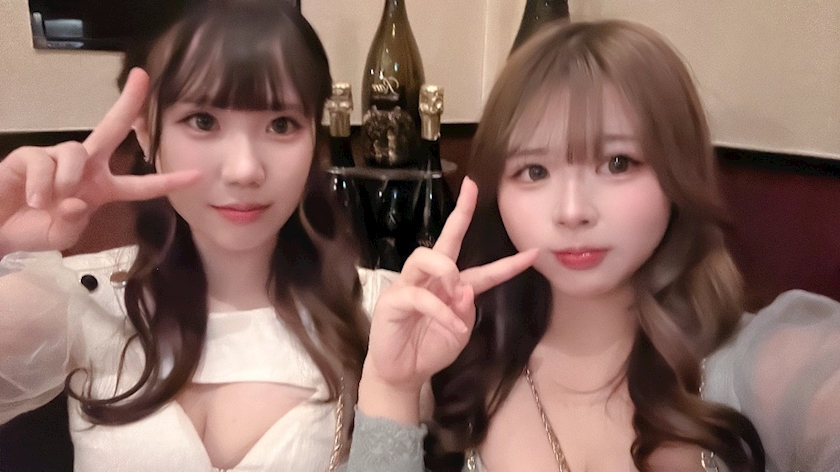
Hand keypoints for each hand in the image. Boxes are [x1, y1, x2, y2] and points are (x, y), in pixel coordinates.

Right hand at [0, 69, 198, 255]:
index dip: (167, 181)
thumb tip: (76, 200)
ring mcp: (57, 158)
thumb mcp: (63, 234)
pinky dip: (41, 184)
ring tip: (49, 201)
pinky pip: (43, 162)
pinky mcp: (29, 156)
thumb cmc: (34, 229)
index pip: (140, 184)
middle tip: (142, 78)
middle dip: (127, 103)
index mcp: (102, 188)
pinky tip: (33, 198)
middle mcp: (84, 167)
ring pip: (77, 153)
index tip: (196, 175)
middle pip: (110, 129)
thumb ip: (75, 221)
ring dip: (67, 179)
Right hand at [359, 177, 537, 423]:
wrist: (402, 373)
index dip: (509, 263)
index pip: (484, 270)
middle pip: (446, 239)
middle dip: (460, 213)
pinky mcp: (393, 301)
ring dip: (447, 271)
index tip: (534, 253)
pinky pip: (419, 296)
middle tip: (472, 188)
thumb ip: (466, 311)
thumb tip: (465, 288)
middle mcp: (431, 279)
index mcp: (452, 287)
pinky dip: (440, 311)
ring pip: (426, 256)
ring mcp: (409, 286)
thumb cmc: (431, 350)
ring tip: (456, 292)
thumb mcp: (460, 333)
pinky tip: (452, 327)